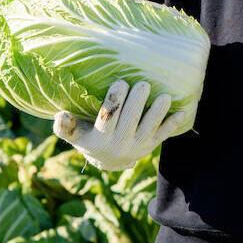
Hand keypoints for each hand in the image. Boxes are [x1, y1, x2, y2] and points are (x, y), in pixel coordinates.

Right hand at [53, 79, 193, 170]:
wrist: (109, 161)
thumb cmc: (89, 137)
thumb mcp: (74, 135)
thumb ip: (64, 127)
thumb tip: (61, 114)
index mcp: (99, 139)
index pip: (107, 117)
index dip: (114, 100)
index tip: (120, 81)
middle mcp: (119, 144)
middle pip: (130, 120)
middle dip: (138, 102)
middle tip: (143, 84)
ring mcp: (137, 146)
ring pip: (149, 128)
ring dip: (158, 113)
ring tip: (165, 96)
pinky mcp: (150, 146)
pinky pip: (162, 135)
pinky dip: (172, 124)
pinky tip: (182, 112)